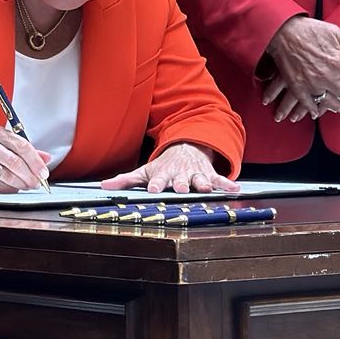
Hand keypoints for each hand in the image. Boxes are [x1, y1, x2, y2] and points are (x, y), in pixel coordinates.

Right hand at [0, 126, 49, 191]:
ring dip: (21, 184)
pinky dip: (9, 189)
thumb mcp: (4, 145)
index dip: (36, 161)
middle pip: (15, 161)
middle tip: (37, 183)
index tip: (44, 172)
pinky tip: (14, 188)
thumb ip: (26, 151)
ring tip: (27, 186)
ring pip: (7, 175)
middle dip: (30, 175)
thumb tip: (46, 158)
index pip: (22, 146)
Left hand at [100, 143, 237, 193]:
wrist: (187, 148)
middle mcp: (181, 175)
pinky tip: (235, 190)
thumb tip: (103, 187)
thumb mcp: (145, 170)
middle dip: (182, 185)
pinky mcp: (209, 175)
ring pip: (200, 180)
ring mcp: (196, 175)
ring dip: (203, 184)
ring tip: (206, 188)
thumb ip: (126, 180)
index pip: (158, 180)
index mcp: (164, 175)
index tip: (153, 190)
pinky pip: (220, 180)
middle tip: (182, 190)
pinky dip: (227, 184)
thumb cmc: (164, 165)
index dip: (156, 185)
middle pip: (181, 181)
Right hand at [261, 17, 339, 121]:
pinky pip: (308, 105)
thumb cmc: (310, 30)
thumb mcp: (335, 32)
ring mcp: (312, 84)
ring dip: (336, 105)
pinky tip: (316, 112)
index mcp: (338, 63)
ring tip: (339, 106)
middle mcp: (327, 77)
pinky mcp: (298, 88)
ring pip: (330, 103)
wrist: (283, 32)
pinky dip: (313, 110)